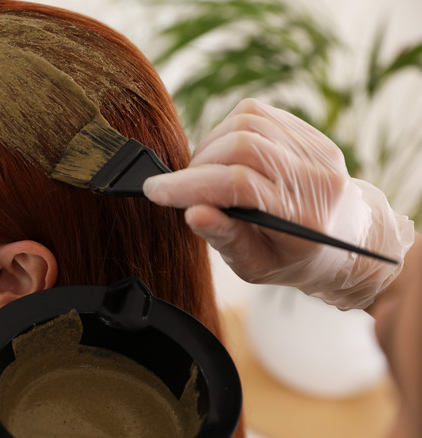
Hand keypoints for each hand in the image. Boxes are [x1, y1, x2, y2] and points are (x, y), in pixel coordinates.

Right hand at [143, 99, 413, 308]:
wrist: (346, 239)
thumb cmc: (296, 258)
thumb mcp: (257, 267)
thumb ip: (226, 239)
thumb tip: (192, 213)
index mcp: (304, 217)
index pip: (240, 184)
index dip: (190, 184)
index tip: (156, 191)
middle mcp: (317, 175)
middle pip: (242, 145)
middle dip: (197, 164)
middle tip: (180, 187)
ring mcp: (318, 148)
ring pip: (246, 122)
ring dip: (210, 146)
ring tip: (203, 174)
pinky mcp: (310, 131)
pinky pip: (256, 114)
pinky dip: (227, 131)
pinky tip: (224, 157)